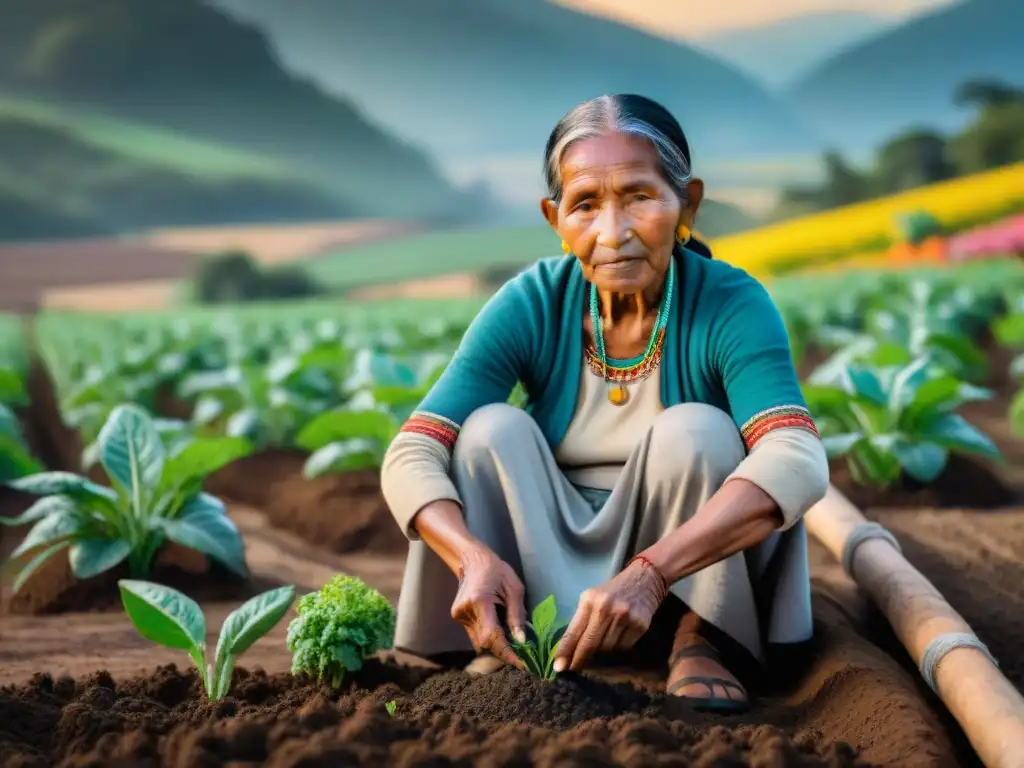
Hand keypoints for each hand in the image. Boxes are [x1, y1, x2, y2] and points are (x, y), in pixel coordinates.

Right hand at [450, 546, 527, 669]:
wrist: (473, 559)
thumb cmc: (497, 570)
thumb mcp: (514, 589)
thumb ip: (517, 615)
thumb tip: (521, 641)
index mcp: (480, 602)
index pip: (492, 636)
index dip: (507, 653)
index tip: (522, 664)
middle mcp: (465, 611)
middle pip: (485, 643)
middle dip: (504, 652)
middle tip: (523, 656)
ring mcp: (459, 615)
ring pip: (479, 642)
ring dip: (496, 646)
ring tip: (514, 644)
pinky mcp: (458, 617)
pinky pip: (475, 635)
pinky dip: (489, 637)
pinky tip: (500, 632)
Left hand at [553, 558, 665, 672]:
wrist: (644, 579)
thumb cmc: (612, 591)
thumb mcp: (592, 598)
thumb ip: (582, 619)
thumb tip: (569, 649)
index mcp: (589, 600)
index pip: (574, 631)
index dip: (565, 651)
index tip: (558, 667)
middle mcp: (605, 608)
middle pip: (589, 644)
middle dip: (579, 659)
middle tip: (573, 669)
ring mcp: (624, 617)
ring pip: (607, 649)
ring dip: (601, 653)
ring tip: (602, 644)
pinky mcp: (639, 625)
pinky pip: (623, 648)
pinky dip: (618, 648)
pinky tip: (618, 638)